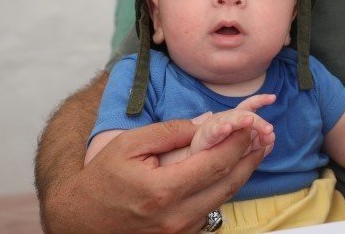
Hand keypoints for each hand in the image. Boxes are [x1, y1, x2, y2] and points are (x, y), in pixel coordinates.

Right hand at [43, 119, 266, 232]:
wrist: (79, 222)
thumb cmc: (101, 180)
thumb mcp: (130, 145)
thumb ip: (170, 132)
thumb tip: (207, 122)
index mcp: (164, 190)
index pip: (217, 162)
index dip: (239, 141)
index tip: (251, 123)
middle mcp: (177, 216)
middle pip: (229, 182)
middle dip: (250, 156)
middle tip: (266, 135)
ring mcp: (180, 230)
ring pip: (224, 197)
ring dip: (243, 171)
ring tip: (258, 148)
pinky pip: (211, 208)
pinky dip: (225, 186)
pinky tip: (232, 168)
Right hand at [189, 94, 275, 156]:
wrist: (195, 162)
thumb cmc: (219, 151)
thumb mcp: (242, 147)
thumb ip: (257, 142)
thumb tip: (273, 138)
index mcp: (235, 120)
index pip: (249, 106)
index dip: (260, 100)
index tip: (273, 97)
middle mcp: (226, 119)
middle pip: (243, 115)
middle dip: (257, 122)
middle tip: (270, 130)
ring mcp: (215, 127)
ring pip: (229, 121)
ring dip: (240, 120)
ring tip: (250, 120)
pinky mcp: (204, 138)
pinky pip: (213, 133)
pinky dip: (220, 130)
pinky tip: (227, 129)